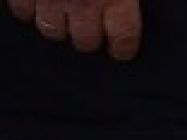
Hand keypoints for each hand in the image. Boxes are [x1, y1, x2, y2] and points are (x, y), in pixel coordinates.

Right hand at [8, 0, 141, 58]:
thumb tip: (126, 17)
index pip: (123, 39)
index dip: (122, 47)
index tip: (119, 49)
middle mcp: (84, 2)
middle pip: (85, 41)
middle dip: (87, 37)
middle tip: (86, 29)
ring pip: (52, 31)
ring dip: (57, 25)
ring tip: (60, 15)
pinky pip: (22, 12)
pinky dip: (28, 10)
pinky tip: (35, 3)